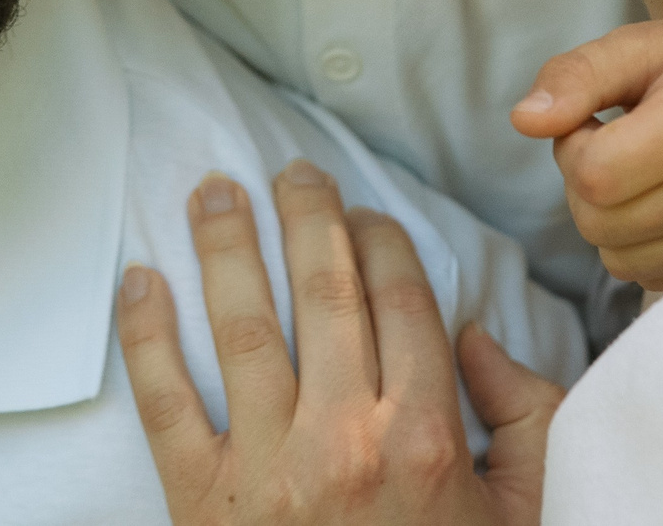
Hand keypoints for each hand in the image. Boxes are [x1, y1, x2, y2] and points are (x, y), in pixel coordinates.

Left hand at [116, 163, 562, 525]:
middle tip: (291, 172)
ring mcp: (266, 471)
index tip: (365, 213)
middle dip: (306, 217)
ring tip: (213, 193)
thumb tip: (475, 336)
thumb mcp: (523, 515)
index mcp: (425, 438)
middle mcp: (344, 442)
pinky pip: (165, 402)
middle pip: (324, 292)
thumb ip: (522, 417)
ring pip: (241, 327)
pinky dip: (145, 336)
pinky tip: (138, 281)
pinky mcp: (200, 502)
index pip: (400, 299)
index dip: (381, 239)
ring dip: (224, 247)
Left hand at [511, 5, 662, 290]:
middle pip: (599, 224)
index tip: (596, 119)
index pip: (593, 174)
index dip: (572, 147)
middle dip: (586, 184)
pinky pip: (656, 278)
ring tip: (644, 170)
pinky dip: (643, 245)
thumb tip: (522, 120)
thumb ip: (578, 75)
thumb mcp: (646, 44)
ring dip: (611, 219)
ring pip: (621, 260)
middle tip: (616, 142)